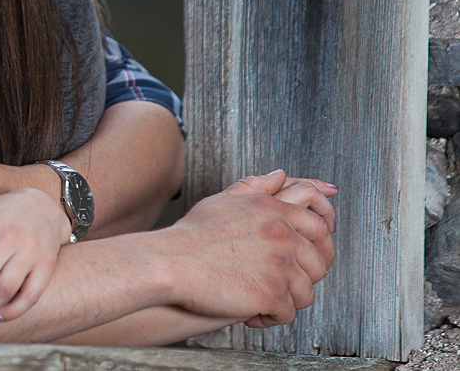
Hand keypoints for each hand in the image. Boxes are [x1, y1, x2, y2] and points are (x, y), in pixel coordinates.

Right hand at [168, 170, 334, 327]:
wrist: (169, 263)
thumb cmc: (191, 236)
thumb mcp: (223, 200)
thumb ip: (255, 186)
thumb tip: (279, 176)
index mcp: (272, 210)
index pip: (318, 224)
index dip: (323, 242)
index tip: (320, 252)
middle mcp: (280, 234)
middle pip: (319, 261)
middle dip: (307, 276)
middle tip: (290, 282)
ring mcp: (278, 264)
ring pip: (305, 291)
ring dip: (288, 298)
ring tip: (266, 298)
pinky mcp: (271, 293)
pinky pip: (287, 312)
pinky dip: (272, 317)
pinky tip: (255, 312)